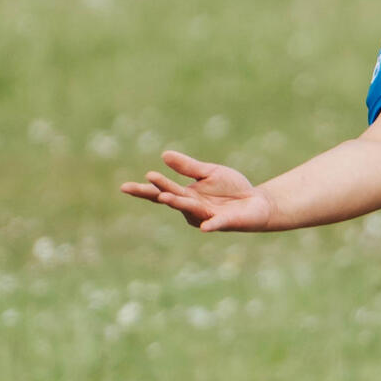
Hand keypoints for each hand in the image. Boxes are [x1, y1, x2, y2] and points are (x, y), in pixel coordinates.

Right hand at [121, 151, 274, 231]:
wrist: (257, 202)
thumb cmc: (232, 188)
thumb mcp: (209, 172)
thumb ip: (188, 166)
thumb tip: (164, 154)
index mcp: (186, 195)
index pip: (160, 191)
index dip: (143, 190)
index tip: (124, 187)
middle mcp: (192, 208)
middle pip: (171, 199)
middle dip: (159, 191)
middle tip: (148, 183)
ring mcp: (207, 216)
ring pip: (190, 209)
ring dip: (178, 203)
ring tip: (164, 196)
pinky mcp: (225, 222)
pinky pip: (216, 223)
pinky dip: (210, 224)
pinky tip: (205, 226)